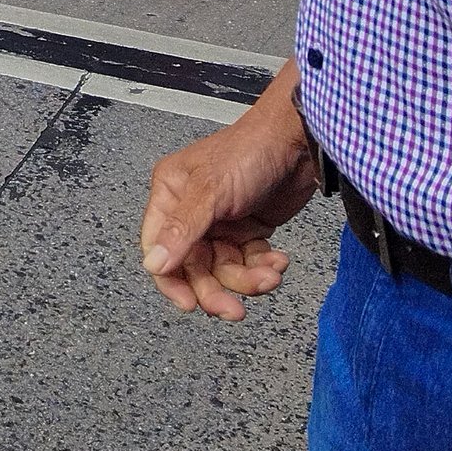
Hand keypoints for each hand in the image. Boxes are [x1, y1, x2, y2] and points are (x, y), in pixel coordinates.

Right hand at [140, 72, 314, 320]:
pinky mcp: (248, 229)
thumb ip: (182, 230)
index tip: (189, 304)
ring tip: (270, 275)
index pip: (159, 248)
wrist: (298, 141)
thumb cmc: (248, 153)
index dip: (171, 280)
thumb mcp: (210, 192)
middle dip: (216, 289)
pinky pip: (249, 262)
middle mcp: (191, 211)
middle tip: (234, 310)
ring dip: (247, 280)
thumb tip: (153, 265)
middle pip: (194, 267)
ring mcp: (221, 222)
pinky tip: (278, 261)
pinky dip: (263, 268)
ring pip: (224, 269)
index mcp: (170, 195)